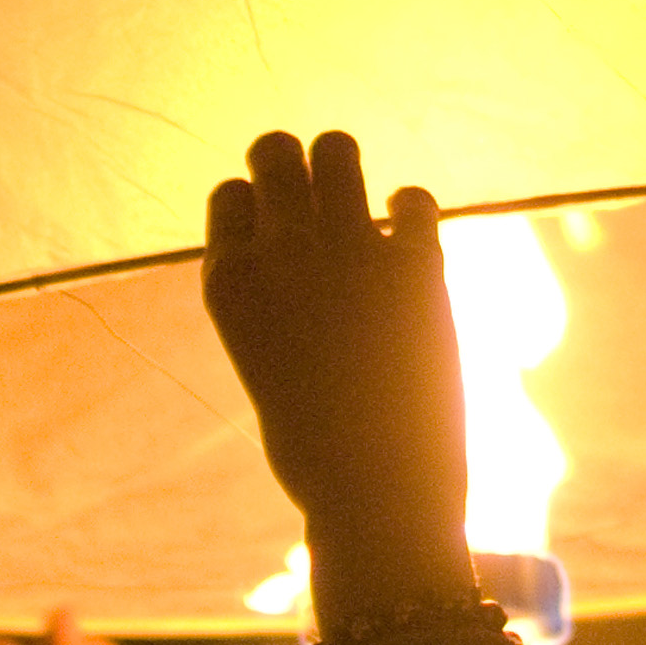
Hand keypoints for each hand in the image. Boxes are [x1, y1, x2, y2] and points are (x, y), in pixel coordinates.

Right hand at [202, 129, 469, 631]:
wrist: (380, 496)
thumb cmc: (318, 449)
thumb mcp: (267, 366)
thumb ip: (276, 302)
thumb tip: (299, 257)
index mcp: (229, 284)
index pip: (229, 194)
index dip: (256, 208)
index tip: (274, 235)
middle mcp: (280, 254)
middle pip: (274, 150)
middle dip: (292, 163)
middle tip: (314, 199)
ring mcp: (348, 251)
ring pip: (337, 148)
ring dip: (346, 169)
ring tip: (359, 210)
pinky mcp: (416, 263)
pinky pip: (412, 197)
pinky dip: (412, 213)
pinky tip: (411, 246)